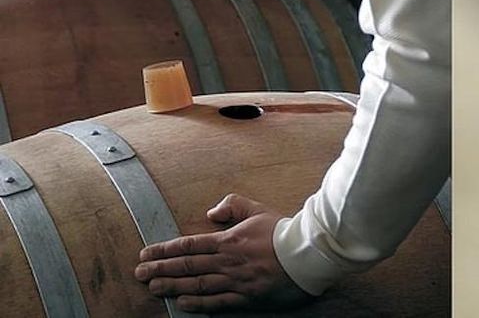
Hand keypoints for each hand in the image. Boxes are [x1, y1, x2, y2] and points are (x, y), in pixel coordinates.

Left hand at [135, 194, 313, 312]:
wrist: (307, 253)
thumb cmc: (283, 231)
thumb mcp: (258, 209)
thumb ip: (233, 206)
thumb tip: (211, 213)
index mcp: (229, 240)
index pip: (189, 245)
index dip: (165, 249)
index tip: (146, 252)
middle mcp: (228, 261)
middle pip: (187, 266)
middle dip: (160, 269)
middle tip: (139, 273)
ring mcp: (236, 281)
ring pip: (197, 284)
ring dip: (172, 286)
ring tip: (153, 288)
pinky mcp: (247, 296)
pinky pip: (218, 302)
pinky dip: (198, 303)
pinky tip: (182, 303)